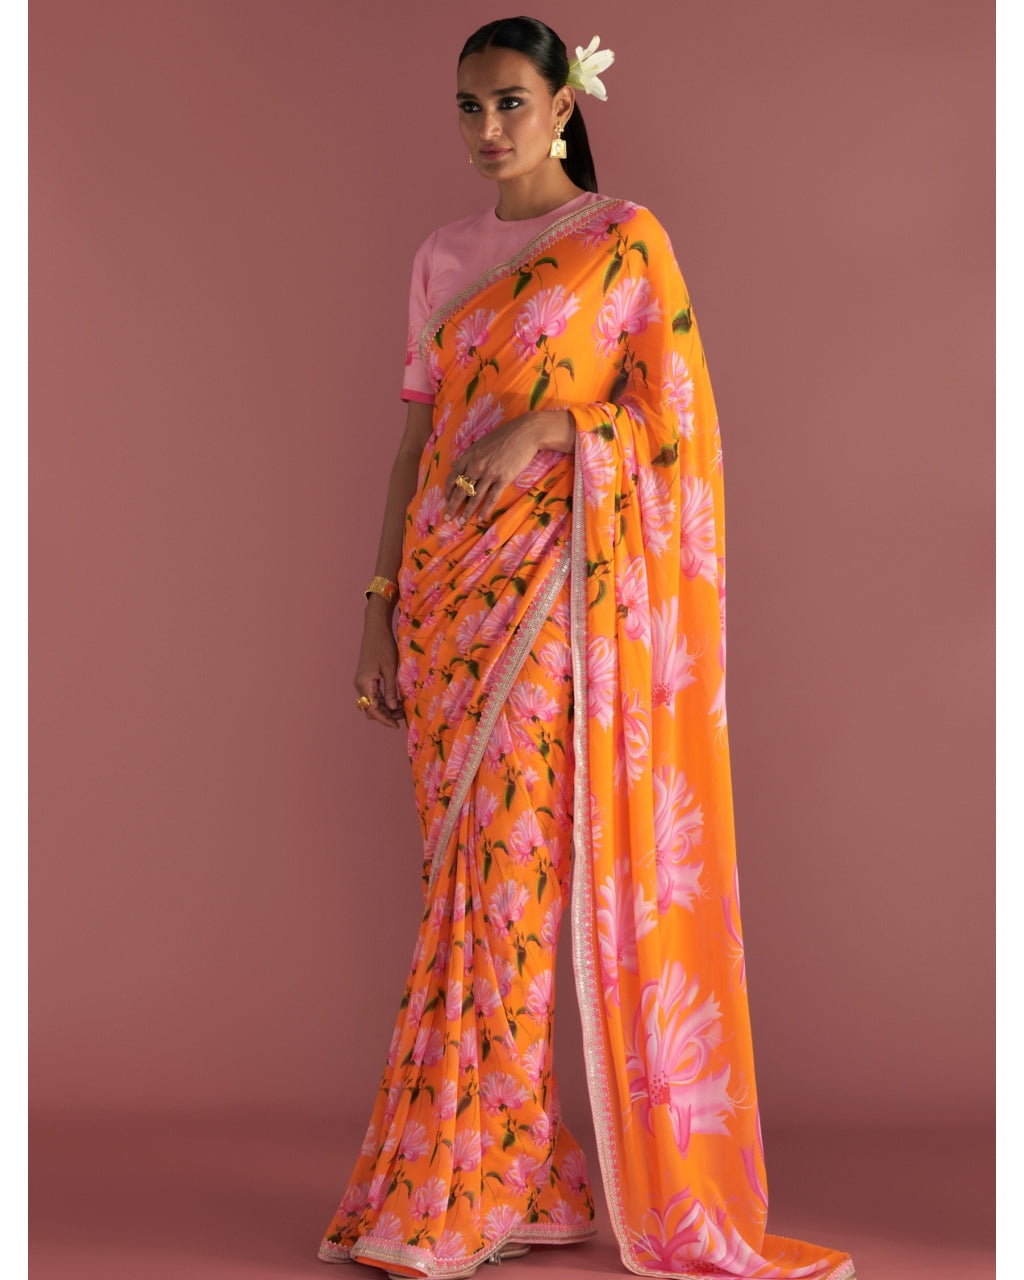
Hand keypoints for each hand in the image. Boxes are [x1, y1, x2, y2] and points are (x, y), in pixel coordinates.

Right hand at [353, 608, 403, 729]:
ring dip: (384, 709)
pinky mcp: (364, 678)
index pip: (373, 709)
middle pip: (370, 709)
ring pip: (371, 703)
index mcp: (365, 683)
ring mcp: (360, 681)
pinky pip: (372, 695)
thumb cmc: (384, 646)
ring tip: (402, 709)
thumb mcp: (390, 669)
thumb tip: (393, 708)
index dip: (385, 719)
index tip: (397, 725)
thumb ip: (391, 690)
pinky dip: (382, 700)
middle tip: (403, 716)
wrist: (375, 629)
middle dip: (386, 715)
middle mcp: (359, 684)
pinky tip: (396, 700)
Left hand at [444, 410, 571, 522]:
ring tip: (461, 523)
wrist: (526, 433)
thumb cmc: (503, 436)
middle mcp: (476, 465)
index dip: (448, 491)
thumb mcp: (480, 443)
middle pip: (460, 490)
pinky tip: (480, 518)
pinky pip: (491, 498)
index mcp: (469, 455)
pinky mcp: (503, 478)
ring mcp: (489, 472)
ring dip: (467, 512)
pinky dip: (485, 510)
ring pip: (474, 497)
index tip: (446, 500)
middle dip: (452, 506)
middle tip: (448, 518)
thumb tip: (452, 463)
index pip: (452, 477)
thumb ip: (467, 455)